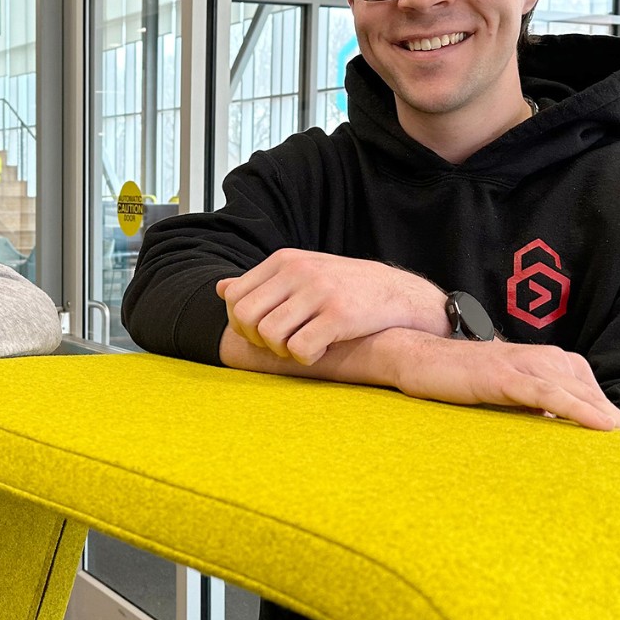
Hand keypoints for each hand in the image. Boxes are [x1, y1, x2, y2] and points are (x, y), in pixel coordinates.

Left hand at [216, 250, 446, 364]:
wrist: (399, 293)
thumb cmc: (343, 287)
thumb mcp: (301, 274)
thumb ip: (262, 282)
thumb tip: (221, 288)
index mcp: (284, 260)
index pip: (234, 297)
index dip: (240, 323)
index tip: (260, 333)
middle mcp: (298, 271)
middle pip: (246, 317)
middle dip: (256, 340)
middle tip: (279, 345)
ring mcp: (319, 292)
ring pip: (269, 335)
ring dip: (281, 351)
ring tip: (301, 346)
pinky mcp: (339, 316)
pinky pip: (300, 350)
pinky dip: (305, 358)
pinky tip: (321, 350)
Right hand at [382, 329, 619, 432]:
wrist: (419, 356)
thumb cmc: (464, 380)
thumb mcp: (510, 397)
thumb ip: (539, 409)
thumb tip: (562, 439)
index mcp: (554, 363)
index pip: (596, 398)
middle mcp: (548, 359)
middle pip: (596, 399)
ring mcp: (527, 365)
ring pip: (580, 396)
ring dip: (611, 424)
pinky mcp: (506, 376)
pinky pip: (549, 394)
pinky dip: (579, 410)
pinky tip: (603, 428)